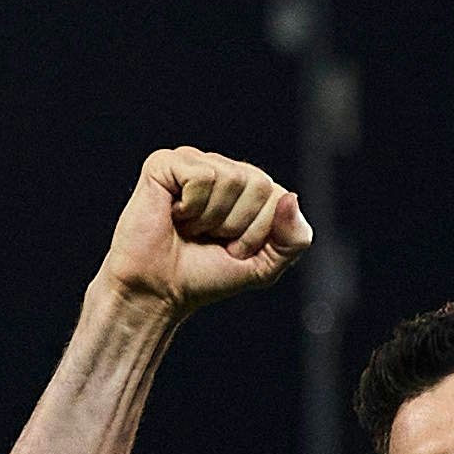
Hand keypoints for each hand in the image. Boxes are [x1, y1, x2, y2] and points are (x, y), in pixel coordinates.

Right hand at [99, 148, 310, 314]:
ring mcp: (193, 162)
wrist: (159, 290)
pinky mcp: (164, 163)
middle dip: (238, 225)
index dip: (258, 233)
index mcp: (248, 188)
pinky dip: (191, 207)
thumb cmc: (205, 276)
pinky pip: (201, 176)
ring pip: (231, 178)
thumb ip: (294, 239)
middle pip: (259, 184)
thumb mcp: (264, 267)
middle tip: (209, 238)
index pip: (279, 197)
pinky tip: (174, 215)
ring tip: (190, 228)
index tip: (232, 249)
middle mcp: (223, 169)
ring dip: (212, 218)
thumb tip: (290, 198)